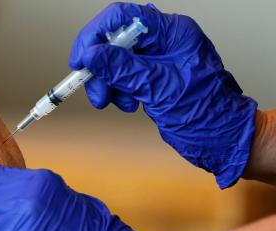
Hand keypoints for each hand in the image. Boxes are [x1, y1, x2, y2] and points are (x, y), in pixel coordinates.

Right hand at [69, 3, 257, 188]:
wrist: (222, 138)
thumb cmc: (207, 113)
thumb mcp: (159, 89)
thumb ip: (123, 69)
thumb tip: (92, 54)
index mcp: (172, 33)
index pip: (123, 17)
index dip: (96, 36)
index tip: (82, 60)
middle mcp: (164, 41)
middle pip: (115, 41)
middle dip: (101, 68)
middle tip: (97, 93)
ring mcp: (158, 60)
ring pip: (116, 62)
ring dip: (108, 83)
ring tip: (116, 103)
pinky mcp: (153, 77)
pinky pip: (124, 77)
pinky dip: (118, 91)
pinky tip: (129, 104)